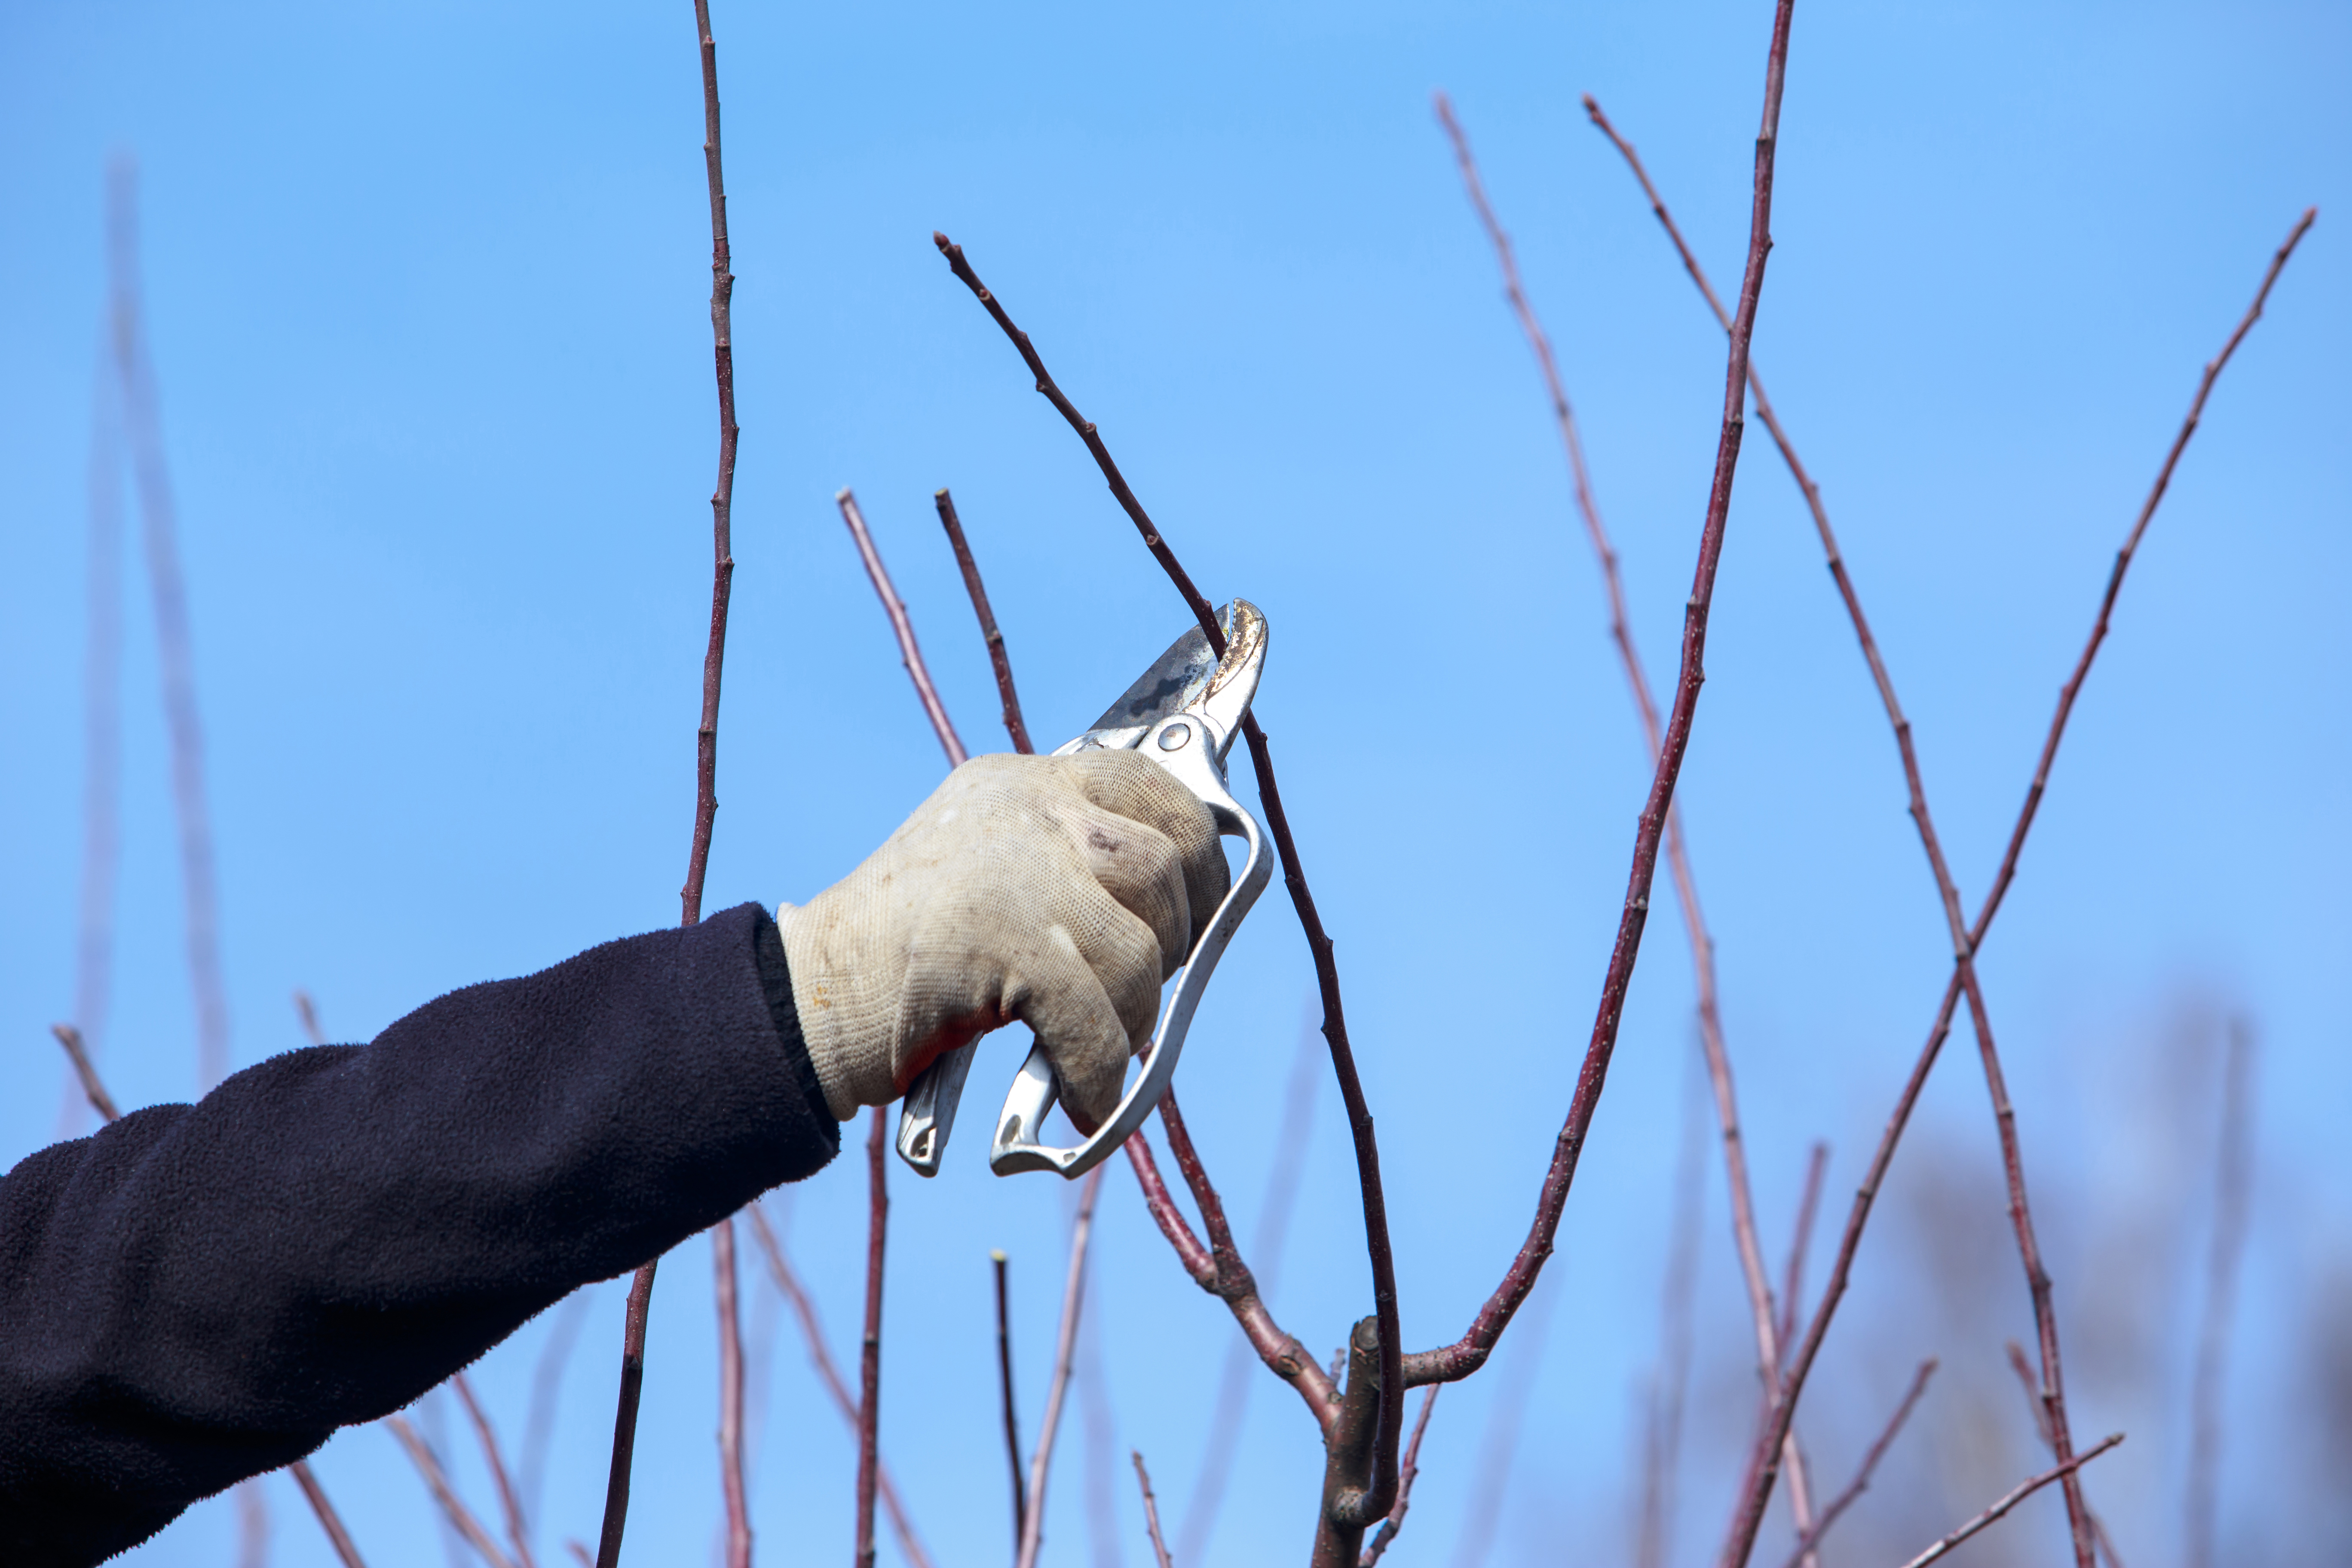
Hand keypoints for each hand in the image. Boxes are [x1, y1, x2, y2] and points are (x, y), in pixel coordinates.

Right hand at [779, 751, 1230, 1130]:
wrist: (801, 1000)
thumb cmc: (902, 957)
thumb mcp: (991, 872)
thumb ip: (1069, 869)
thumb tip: (1180, 917)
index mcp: (1023, 784)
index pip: (1148, 781)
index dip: (1196, 848)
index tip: (1198, 905)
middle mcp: (1025, 809)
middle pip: (1163, 865)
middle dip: (1175, 940)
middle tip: (1139, 990)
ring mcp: (1014, 872)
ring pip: (1141, 953)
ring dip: (1131, 1021)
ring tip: (1093, 1052)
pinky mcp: (1003, 943)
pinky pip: (1097, 1021)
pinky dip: (1097, 1073)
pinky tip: (1080, 1099)